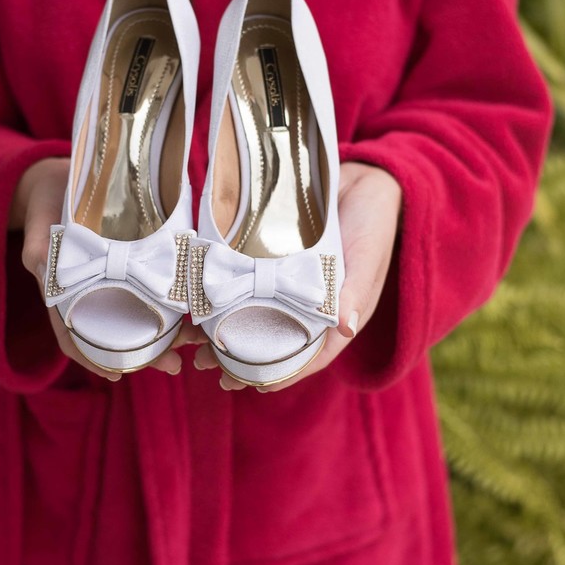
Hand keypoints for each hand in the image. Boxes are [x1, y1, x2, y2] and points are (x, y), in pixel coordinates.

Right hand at [12, 158, 201, 380]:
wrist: (66, 173)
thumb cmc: (48, 198)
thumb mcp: (40, 220)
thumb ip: (39, 247)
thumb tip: (39, 263)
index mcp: (63, 292)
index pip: (74, 336)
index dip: (93, 358)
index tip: (117, 376)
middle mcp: (89, 292)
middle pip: (115, 333)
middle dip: (144, 352)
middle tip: (173, 364)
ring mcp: (112, 279)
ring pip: (139, 314)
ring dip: (166, 332)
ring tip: (192, 343)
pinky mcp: (133, 262)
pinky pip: (153, 289)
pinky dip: (170, 303)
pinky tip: (191, 311)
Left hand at [194, 161, 402, 391]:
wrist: (366, 178)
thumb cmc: (374, 221)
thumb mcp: (367, 255)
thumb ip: (355, 290)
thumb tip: (346, 327)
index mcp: (336, 315)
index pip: (307, 354)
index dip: (282, 373)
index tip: (254, 387)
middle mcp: (308, 305)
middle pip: (271, 339)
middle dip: (238, 355)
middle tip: (205, 364)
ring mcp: (288, 283)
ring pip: (251, 314)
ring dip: (221, 327)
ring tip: (189, 340)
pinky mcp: (271, 260)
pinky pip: (244, 281)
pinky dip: (221, 293)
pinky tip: (195, 298)